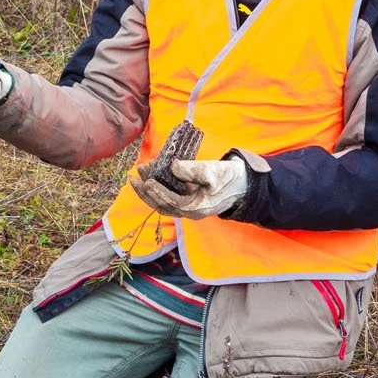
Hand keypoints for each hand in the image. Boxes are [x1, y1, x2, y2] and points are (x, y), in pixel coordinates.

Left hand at [133, 157, 248, 219]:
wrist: (243, 182)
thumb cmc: (229, 177)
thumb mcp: (214, 171)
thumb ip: (193, 170)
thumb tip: (173, 166)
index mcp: (196, 208)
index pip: (171, 202)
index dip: (158, 192)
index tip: (147, 181)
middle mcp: (188, 211)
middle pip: (161, 205)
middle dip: (146, 192)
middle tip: (135, 177)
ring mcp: (187, 206)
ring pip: (162, 201)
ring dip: (149, 188)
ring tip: (141, 171)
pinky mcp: (187, 198)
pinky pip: (168, 195)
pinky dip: (158, 185)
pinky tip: (153, 171)